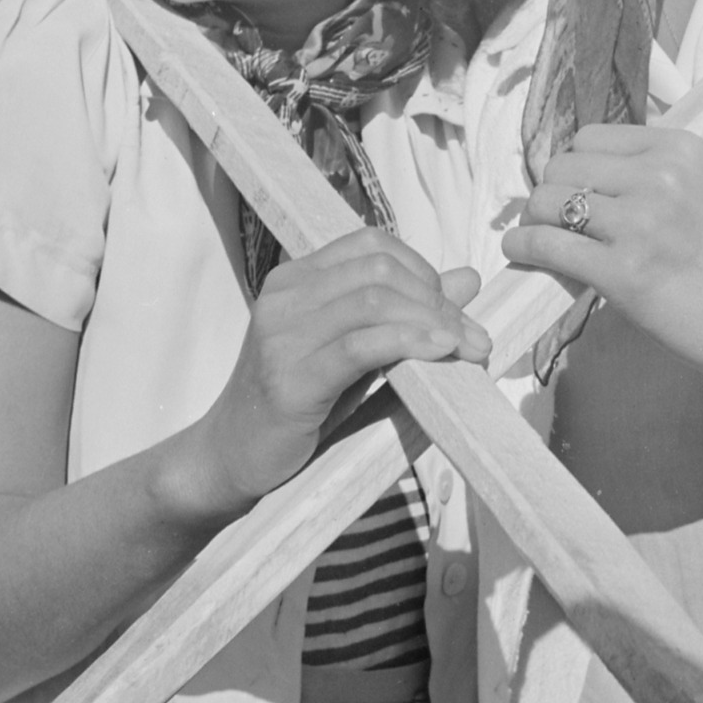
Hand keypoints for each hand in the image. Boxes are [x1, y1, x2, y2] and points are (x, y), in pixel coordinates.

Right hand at [191, 229, 489, 511]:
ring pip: (374, 301)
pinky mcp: (289, 378)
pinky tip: (438, 353)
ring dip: (432, 323)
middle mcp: (284, 295)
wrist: (230, 457)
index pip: (371, 245)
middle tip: (472, 337)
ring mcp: (281, 335)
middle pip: (379, 270)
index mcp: (296, 278)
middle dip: (437, 301)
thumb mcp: (356, 349)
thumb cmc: (296, 403)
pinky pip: (360, 346)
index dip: (423, 269)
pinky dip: (408, 342)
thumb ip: (404, 313)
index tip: (455, 309)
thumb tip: (468, 278)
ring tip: (465, 350)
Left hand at [502, 124, 702, 414]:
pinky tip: (524, 255)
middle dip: (552, 195)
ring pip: (546, 201)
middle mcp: (660, 175)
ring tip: (544, 242)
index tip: (579, 195)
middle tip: (559, 224)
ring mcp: (642, 223)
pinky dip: (525, 249)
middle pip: (562, 166)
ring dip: (535, 222)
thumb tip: (585, 181)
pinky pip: (547, 245)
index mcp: (680, 148)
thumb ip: (655, 176)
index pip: (589, 138)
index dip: (576, 169)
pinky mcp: (625, 273)